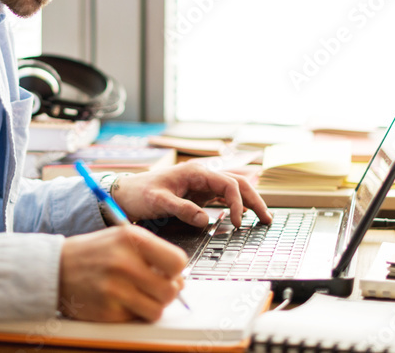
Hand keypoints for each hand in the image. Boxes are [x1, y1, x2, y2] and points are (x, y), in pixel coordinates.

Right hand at [58, 225, 186, 321]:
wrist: (56, 268)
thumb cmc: (93, 252)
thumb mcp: (122, 238)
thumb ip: (152, 253)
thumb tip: (180, 278)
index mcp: (132, 239)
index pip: (177, 261)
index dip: (176, 271)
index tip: (169, 273)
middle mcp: (124, 263)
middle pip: (170, 290)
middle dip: (166, 292)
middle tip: (154, 288)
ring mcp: (115, 289)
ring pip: (156, 310)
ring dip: (151, 306)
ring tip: (137, 295)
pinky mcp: (107, 311)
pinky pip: (135, 319)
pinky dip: (131, 314)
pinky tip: (119, 301)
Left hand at [111, 162, 271, 227]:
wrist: (126, 193)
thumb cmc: (140, 194)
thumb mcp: (158, 202)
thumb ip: (182, 209)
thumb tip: (206, 220)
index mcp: (195, 172)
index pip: (227, 185)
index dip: (236, 203)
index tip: (237, 223)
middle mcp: (202, 175)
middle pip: (237, 183)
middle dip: (254, 200)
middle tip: (267, 219)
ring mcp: (202, 184)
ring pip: (233, 189)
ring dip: (249, 201)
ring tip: (264, 217)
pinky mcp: (199, 194)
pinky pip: (223, 196)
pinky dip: (236, 204)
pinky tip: (244, 214)